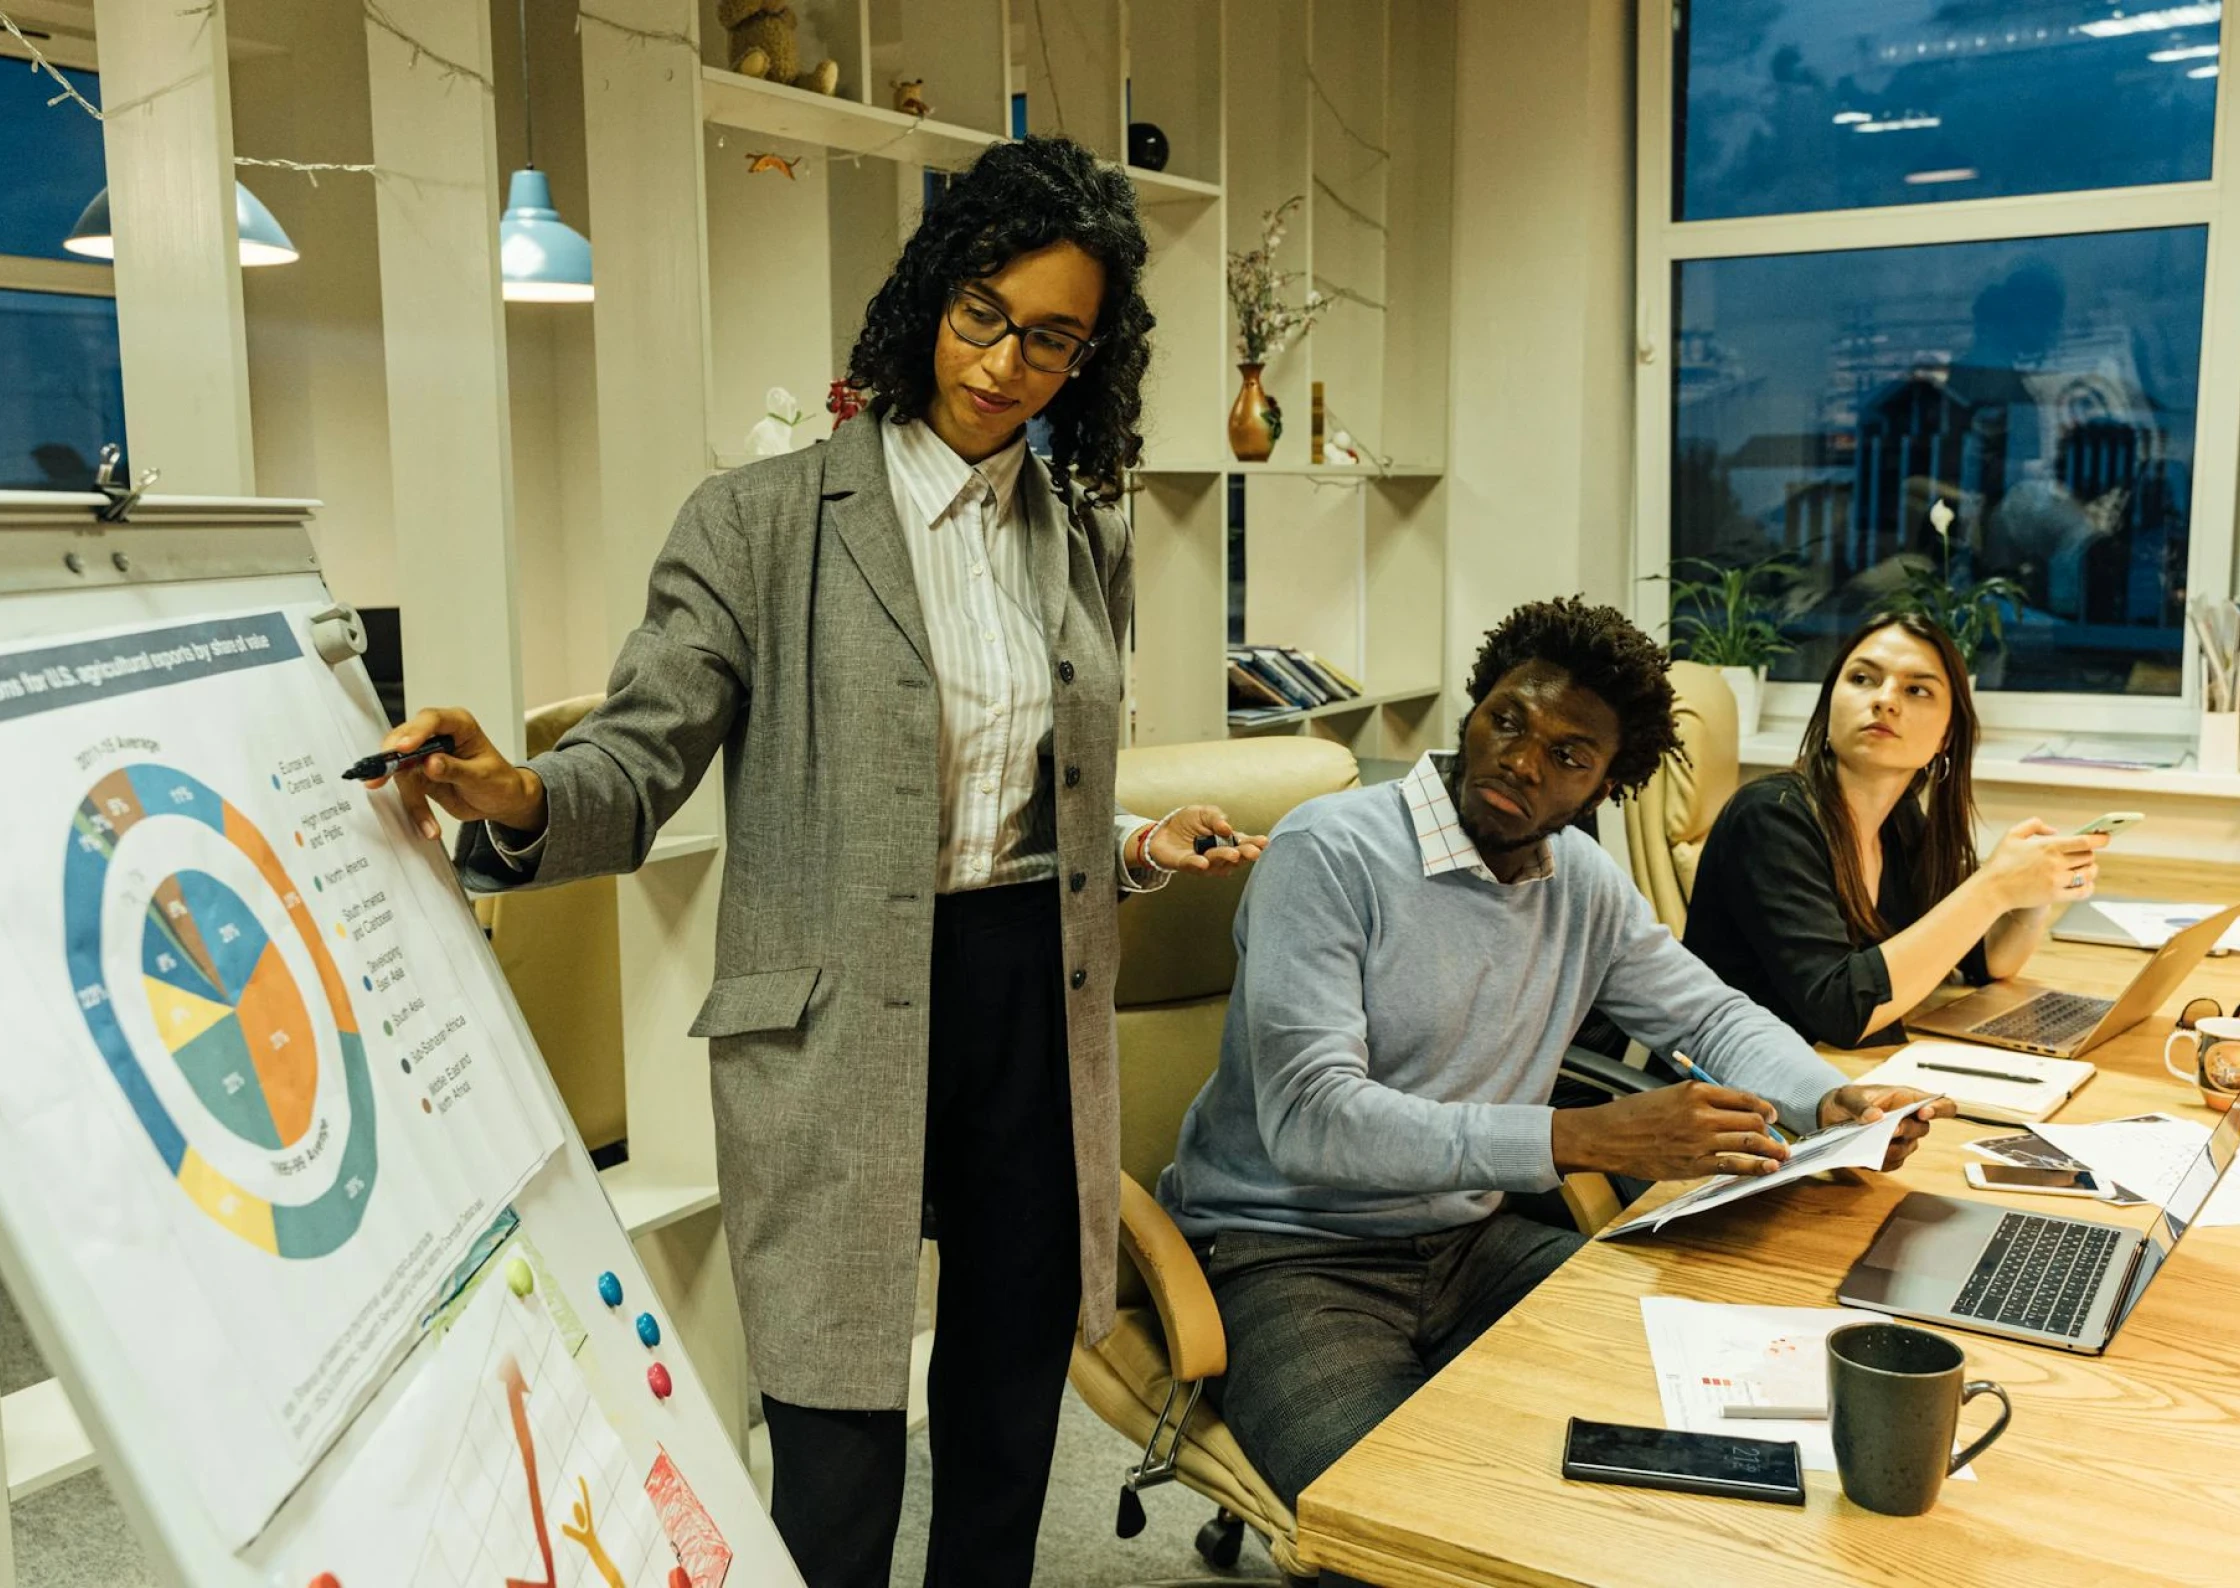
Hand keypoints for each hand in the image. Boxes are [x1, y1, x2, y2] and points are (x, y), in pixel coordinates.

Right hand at [371, 707, 544, 841]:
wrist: (501, 801)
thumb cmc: (499, 781)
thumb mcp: (482, 776)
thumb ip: (455, 769)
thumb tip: (430, 763)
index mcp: (459, 725)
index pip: (432, 721)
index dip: (414, 732)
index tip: (402, 748)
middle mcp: (438, 736)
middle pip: (404, 741)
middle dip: (391, 761)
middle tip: (378, 778)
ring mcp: (425, 756)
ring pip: (402, 771)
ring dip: (411, 799)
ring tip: (429, 825)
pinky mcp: (419, 776)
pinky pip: (409, 791)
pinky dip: (417, 810)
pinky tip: (430, 827)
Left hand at [1142, 805, 1268, 876]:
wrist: (1162, 831)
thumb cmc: (1186, 823)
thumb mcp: (1203, 813)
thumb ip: (1216, 817)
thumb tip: (1227, 827)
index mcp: (1226, 841)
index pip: (1243, 843)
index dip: (1254, 843)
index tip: (1263, 842)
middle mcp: (1218, 855)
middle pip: (1235, 858)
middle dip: (1245, 854)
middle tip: (1253, 852)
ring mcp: (1204, 862)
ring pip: (1218, 863)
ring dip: (1225, 858)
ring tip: (1234, 853)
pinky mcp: (1187, 865)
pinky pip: (1194, 866)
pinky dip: (1199, 864)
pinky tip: (1204, 862)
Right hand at [1551, 1081, 1790, 1182]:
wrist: (1608, 1137)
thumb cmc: (1634, 1115)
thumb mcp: (1668, 1095)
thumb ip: (1698, 1101)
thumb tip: (1727, 1111)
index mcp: (1695, 1092)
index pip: (1743, 1098)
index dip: (1762, 1109)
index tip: (1770, 1116)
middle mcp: (1702, 1114)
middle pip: (1751, 1121)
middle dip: (1769, 1131)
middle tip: (1776, 1138)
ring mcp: (1700, 1141)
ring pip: (1749, 1143)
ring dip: (1772, 1149)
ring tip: (1782, 1155)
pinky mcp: (1695, 1164)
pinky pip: (1734, 1165)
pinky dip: (1756, 1167)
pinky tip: (1769, 1169)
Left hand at [1816, 1085, 1953, 1171]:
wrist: (1829, 1118)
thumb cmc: (1845, 1101)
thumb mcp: (1846, 1097)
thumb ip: (1858, 1105)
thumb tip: (1875, 1116)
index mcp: (1905, 1098)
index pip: (1940, 1103)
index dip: (1940, 1109)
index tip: (1924, 1112)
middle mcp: (1908, 1119)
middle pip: (1923, 1128)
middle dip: (1907, 1130)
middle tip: (1890, 1130)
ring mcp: (1901, 1139)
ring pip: (1909, 1148)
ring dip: (1894, 1148)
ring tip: (1875, 1145)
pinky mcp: (1890, 1155)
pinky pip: (1894, 1163)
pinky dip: (1883, 1161)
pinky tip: (1869, 1156)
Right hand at [1978, 818, 2103, 911]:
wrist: (1992, 889)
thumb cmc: (2000, 862)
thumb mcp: (2012, 834)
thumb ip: (2034, 825)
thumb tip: (2055, 830)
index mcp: (2048, 846)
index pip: (2085, 841)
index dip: (2100, 838)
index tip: (2106, 837)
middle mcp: (2056, 863)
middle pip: (2088, 857)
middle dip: (2089, 855)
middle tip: (2084, 855)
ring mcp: (2057, 880)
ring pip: (2088, 873)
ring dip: (2090, 870)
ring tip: (2085, 868)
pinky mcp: (2055, 895)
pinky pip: (2083, 891)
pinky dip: (2089, 887)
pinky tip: (2085, 883)